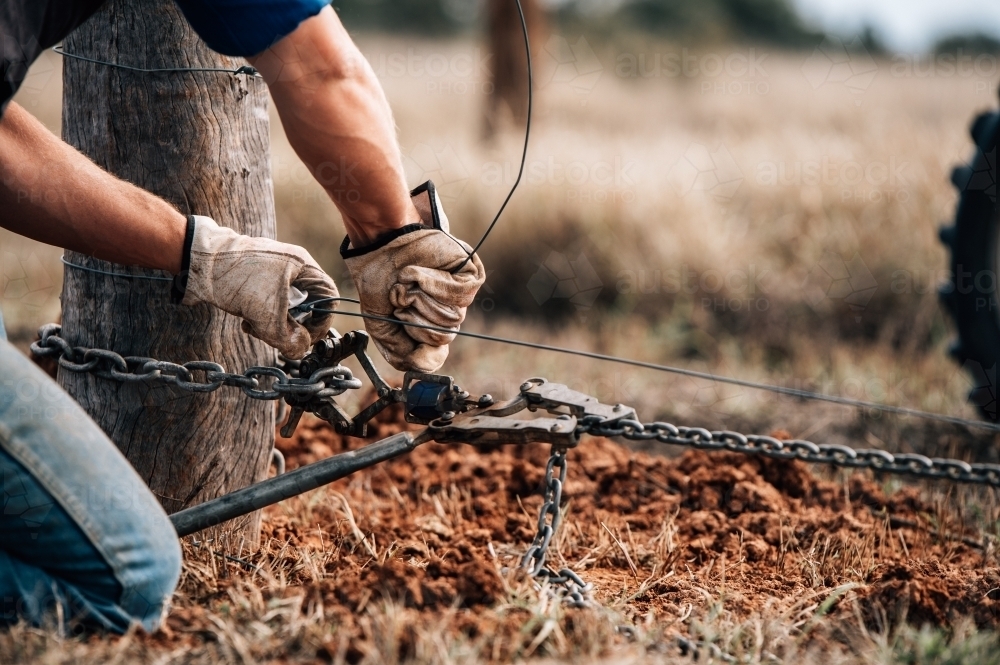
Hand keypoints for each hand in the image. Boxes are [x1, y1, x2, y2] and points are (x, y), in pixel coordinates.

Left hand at [181, 216, 337, 358]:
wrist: (198, 262)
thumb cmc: (237, 280)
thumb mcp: (267, 317)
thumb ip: (289, 340)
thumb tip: (300, 351)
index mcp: (303, 266)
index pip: (329, 296)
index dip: (322, 322)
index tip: (308, 338)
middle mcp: (291, 264)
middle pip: (306, 303)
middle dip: (292, 325)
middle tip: (281, 337)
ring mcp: (273, 269)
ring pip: (285, 305)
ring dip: (273, 323)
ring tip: (256, 327)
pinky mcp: (256, 276)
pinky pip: (268, 301)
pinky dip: (260, 316)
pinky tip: (245, 321)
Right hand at [342, 181, 485, 371]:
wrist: (379, 245)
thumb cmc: (379, 281)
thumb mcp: (380, 327)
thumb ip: (400, 353)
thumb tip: (425, 364)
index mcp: (428, 328)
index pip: (434, 356)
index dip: (416, 344)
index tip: (399, 323)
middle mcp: (446, 315)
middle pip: (442, 338)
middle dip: (414, 317)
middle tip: (401, 297)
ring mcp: (460, 297)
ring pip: (451, 319)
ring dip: (421, 298)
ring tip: (409, 281)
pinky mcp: (470, 277)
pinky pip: (459, 296)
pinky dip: (434, 284)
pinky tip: (419, 272)